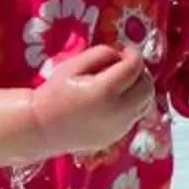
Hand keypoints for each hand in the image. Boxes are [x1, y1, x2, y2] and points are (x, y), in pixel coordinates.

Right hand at [28, 43, 155, 155]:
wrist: (41, 127)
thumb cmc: (55, 92)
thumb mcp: (74, 65)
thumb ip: (102, 53)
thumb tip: (123, 54)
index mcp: (105, 91)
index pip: (135, 66)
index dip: (131, 54)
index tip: (122, 52)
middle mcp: (118, 111)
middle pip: (147, 86)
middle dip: (139, 72)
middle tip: (123, 67)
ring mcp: (120, 127)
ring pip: (146, 102)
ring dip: (138, 89)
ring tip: (120, 84)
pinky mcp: (118, 136)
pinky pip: (135, 116)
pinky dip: (132, 105)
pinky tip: (114, 101)